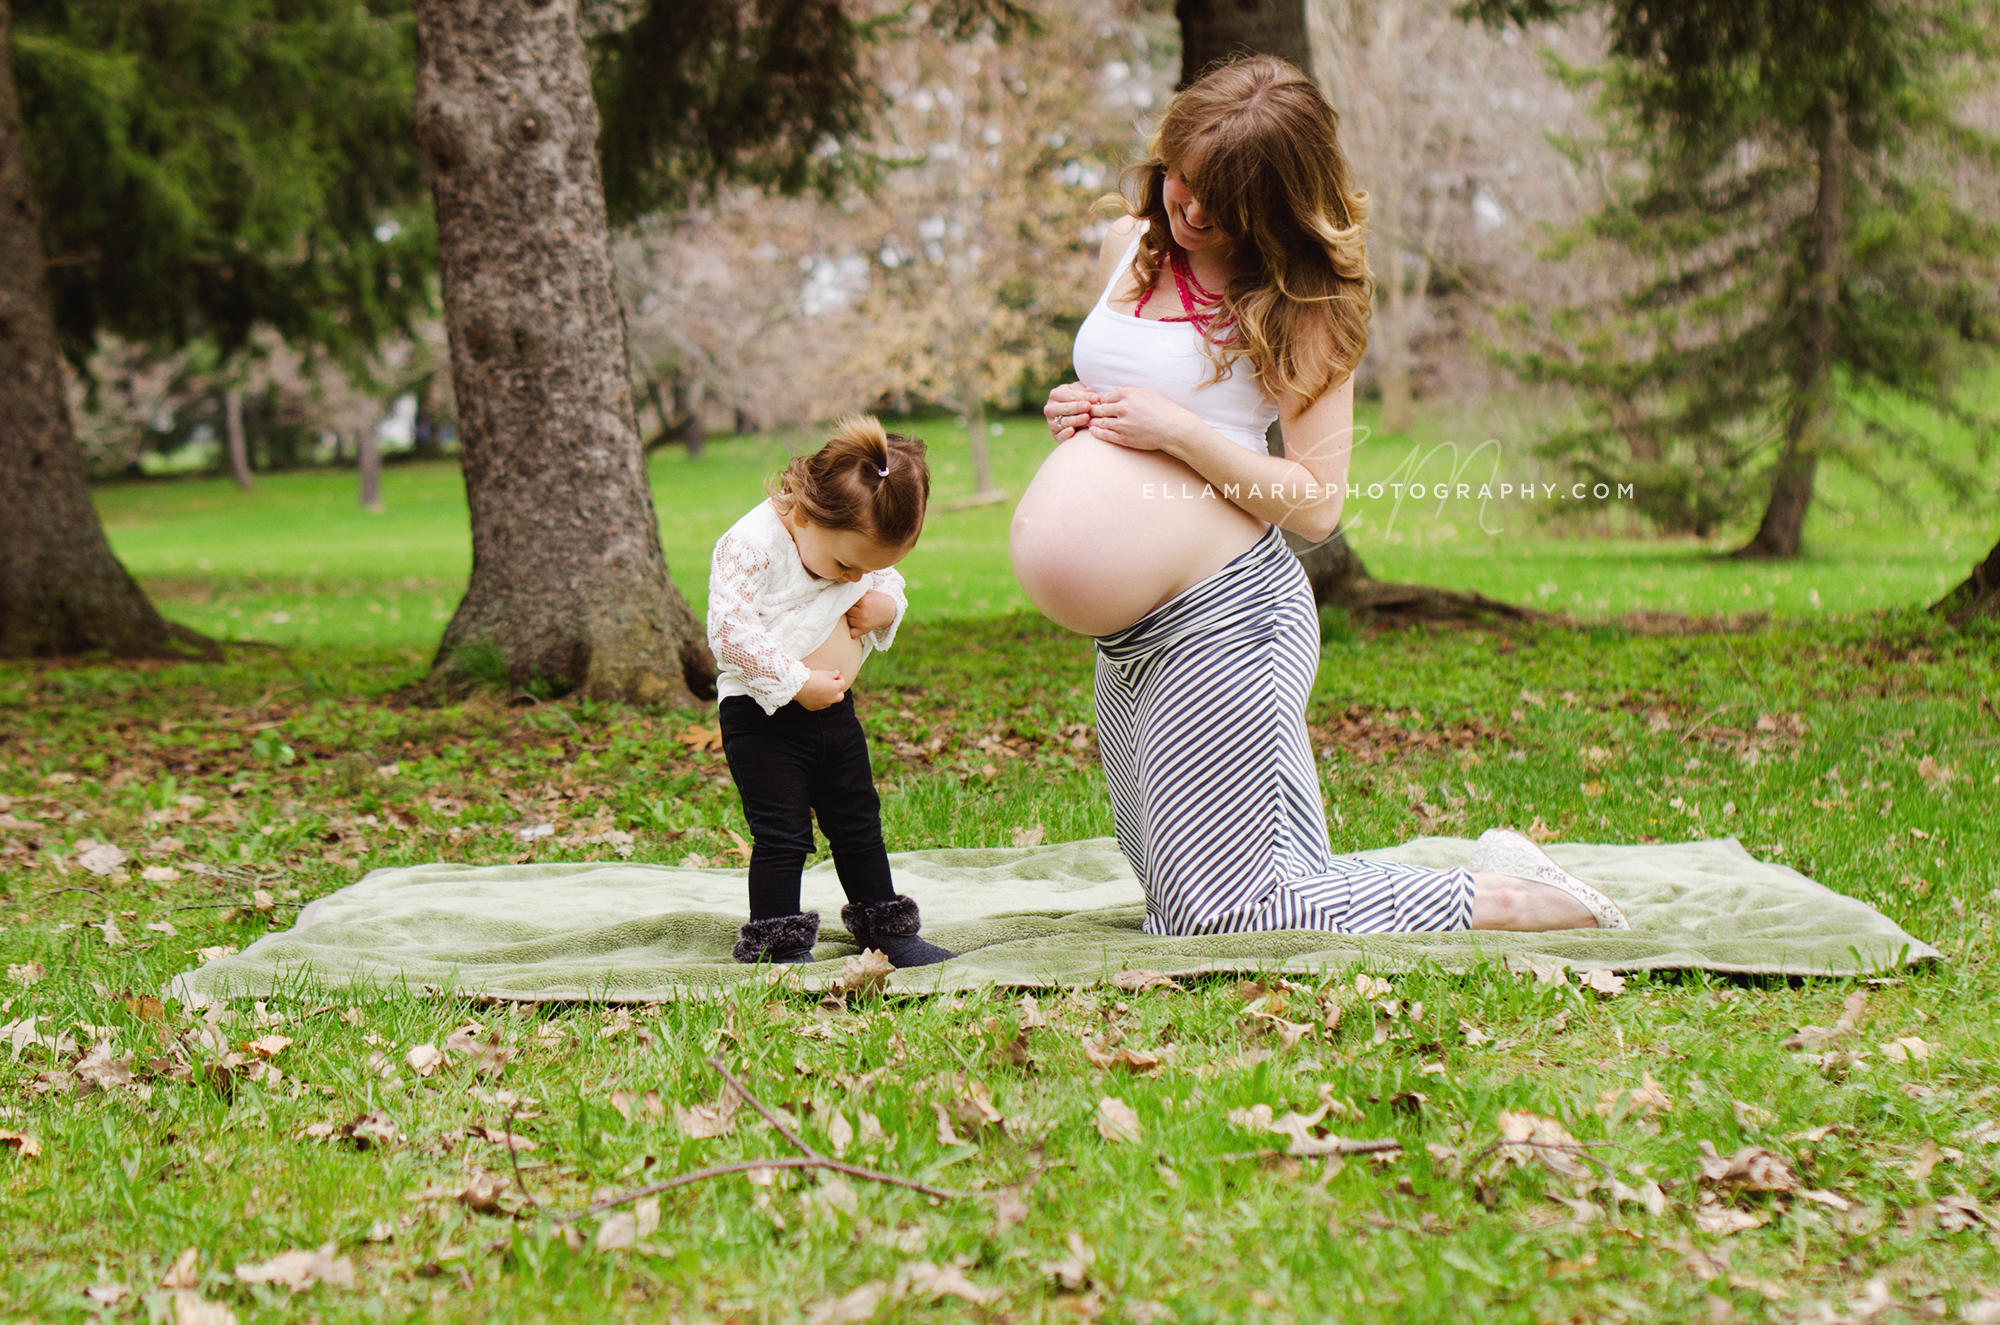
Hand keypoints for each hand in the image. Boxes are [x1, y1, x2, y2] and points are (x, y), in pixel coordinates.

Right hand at [794, 669, 846, 710]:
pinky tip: (813, 695)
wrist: (798, 686)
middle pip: (840, 696)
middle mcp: (832, 698)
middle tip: (832, 685)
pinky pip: (820, 705)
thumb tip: (837, 674)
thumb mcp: (824, 672)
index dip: (839, 678)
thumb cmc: (812, 677)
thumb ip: (834, 674)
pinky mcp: (815, 708)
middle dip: (838, 690)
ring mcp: (824, 704)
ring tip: (821, 689)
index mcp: (835, 688)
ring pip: (830, 701)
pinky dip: (820, 700)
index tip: (835, 675)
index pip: (842, 683)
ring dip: (829, 696)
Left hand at [844, 589, 896, 637]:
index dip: (849, 600)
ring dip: (850, 617)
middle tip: (856, 607)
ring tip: (858, 614)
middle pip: (847, 610)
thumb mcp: (869, 592)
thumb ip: (857, 592)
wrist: (890, 611)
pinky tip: (854, 625)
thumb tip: (842, 592)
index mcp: (863, 600)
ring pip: (848, 620)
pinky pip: (851, 633)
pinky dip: (851, 630)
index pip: (848, 600)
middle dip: (849, 608)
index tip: (851, 599)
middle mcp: (862, 612)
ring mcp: (863, 622)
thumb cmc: (878, 600)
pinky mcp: (864, 630)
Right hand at [1043, 382, 1099, 441]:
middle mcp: (1051, 408)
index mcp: (1056, 394)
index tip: (1096, 398)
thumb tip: (1089, 390)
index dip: (1083, 396)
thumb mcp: (1080, 393)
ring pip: (1065, 421)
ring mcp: (1052, 422)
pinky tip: (1072, 430)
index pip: (1070, 395)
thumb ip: (1084, 391)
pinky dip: (1066, 433)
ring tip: (1087, 417)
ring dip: (1076, 420)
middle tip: (1089, 406)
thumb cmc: (1078, 402)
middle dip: (1078, 407)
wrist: (1073, 420)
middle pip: (1066, 408)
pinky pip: (1060, 434)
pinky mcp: (1055, 435)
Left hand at [1086, 387, 1200, 453]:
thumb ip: (1129, 391)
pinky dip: (1096, 433)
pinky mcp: (1124, 438)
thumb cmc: (1163, 408)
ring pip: (1100, 422)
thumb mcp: (1147, 393)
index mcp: (1127, 394)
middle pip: (1099, 408)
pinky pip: (1105, 435)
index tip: (1095, 402)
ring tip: (1087, 421)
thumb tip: (1116, 389)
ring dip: (1091, 421)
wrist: (1174, 428)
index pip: (1105, 396)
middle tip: (1085, 412)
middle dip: (1091, 410)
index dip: (1098, 400)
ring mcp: (1122, 424)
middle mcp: (1122, 408)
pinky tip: (1092, 431)